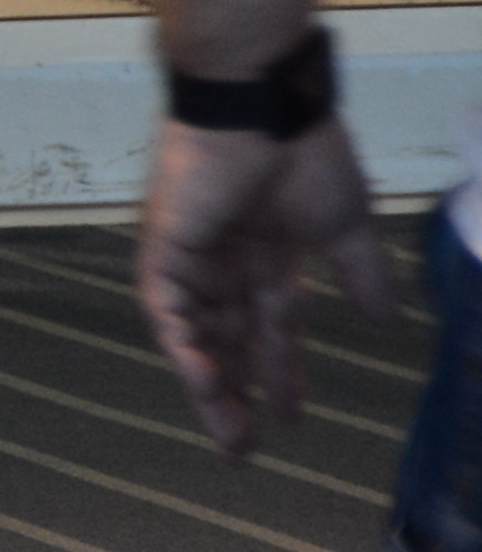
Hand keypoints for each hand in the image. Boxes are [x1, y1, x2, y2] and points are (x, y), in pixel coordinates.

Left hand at [137, 109, 394, 456]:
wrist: (266, 104)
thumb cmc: (305, 153)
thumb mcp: (345, 226)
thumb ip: (361, 274)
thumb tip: (386, 322)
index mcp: (268, 252)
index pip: (272, 325)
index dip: (282, 371)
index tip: (294, 418)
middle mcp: (226, 258)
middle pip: (226, 339)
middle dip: (235, 392)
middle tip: (243, 447)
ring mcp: (193, 253)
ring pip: (193, 333)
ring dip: (207, 383)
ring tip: (229, 432)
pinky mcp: (166, 245)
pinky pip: (166, 307)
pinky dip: (183, 346)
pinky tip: (205, 382)